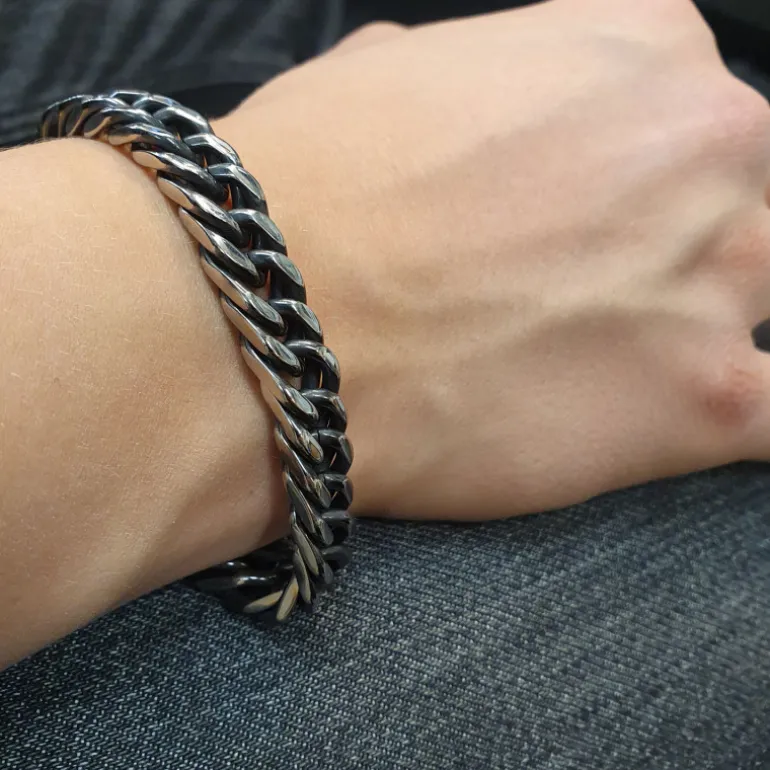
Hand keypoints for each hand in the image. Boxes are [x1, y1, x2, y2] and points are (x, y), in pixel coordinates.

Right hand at [216, 0, 769, 519]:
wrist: (274, 319)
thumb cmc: (309, 193)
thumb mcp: (392, 78)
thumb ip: (471, 83)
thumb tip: (459, 110)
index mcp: (640, 47)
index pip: (689, 113)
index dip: (634, 180)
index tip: (588, 226)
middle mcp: (709, 147)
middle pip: (746, 203)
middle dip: (678, 249)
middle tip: (590, 301)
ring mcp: (719, 275)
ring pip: (764, 300)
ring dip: (695, 334)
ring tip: (610, 369)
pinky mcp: (703, 400)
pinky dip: (738, 423)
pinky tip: (682, 428)